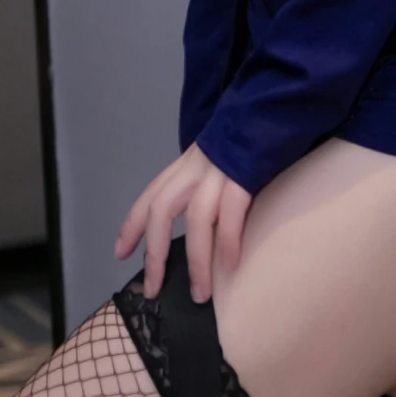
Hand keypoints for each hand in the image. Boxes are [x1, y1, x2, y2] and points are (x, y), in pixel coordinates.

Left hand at [116, 145, 251, 302]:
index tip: (119, 253)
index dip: (131, 225)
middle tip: (154, 290)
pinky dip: (228, 243)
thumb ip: (205, 179)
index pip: (150, 196)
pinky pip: (230, 214)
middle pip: (160, 211)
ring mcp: (218, 170)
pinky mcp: (243, 175)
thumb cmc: (252, 133)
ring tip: (200, 295)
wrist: (277, 101)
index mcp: (186, 164)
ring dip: (196, 263)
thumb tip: (203, 213)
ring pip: (196, 222)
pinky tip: (230, 267)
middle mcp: (194, 167)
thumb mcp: (218, 154)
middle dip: (154, 253)